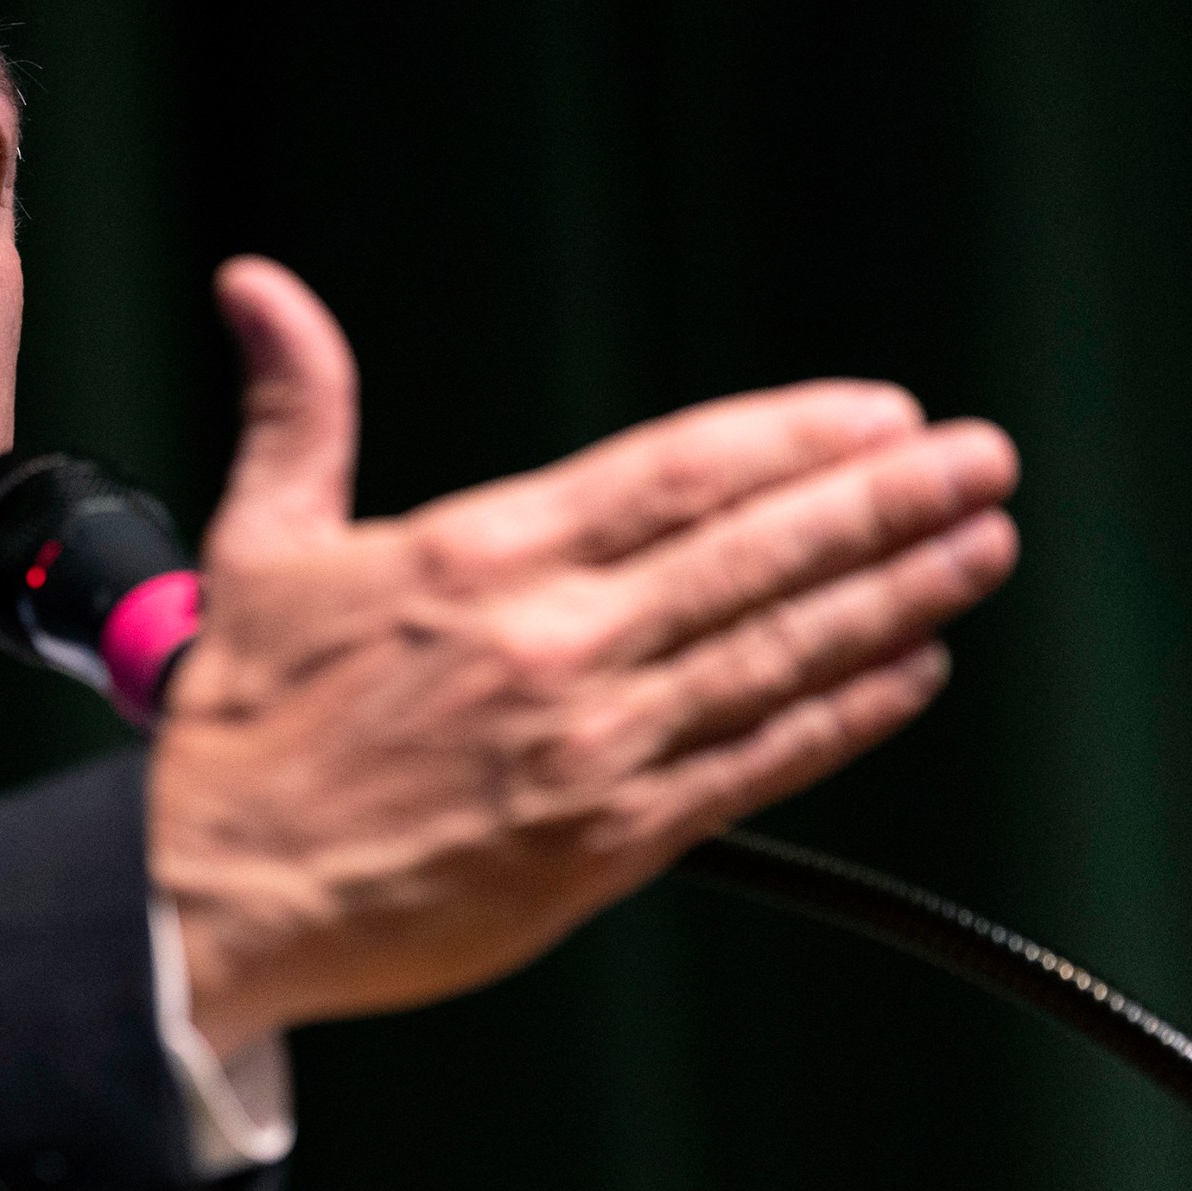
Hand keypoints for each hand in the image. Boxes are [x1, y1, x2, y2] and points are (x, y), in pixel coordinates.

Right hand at [151, 258, 1019, 1055]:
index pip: (672, 474)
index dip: (792, 439)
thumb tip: (262, 291)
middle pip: (753, 552)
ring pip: (776, 654)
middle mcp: (551, 643)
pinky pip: (754, 767)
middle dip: (883, 501)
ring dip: (892, 596)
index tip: (879, 415)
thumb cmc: (241, 731)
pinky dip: (840, 716)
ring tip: (977, 548)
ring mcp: (590, 745)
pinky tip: (907, 674)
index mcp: (475, 559)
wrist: (212, 899)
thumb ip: (296, 411)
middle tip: (979, 462)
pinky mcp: (605, 842)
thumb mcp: (260, 546)